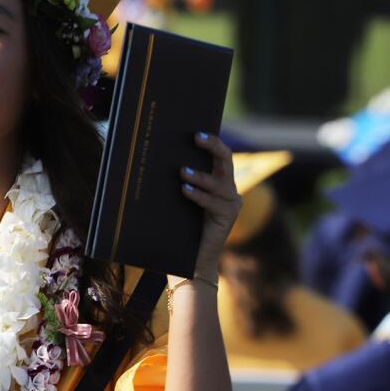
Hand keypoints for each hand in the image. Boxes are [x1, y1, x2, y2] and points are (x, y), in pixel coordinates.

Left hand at [179, 132, 240, 279]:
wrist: (190, 260)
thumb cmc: (179, 227)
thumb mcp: (177, 199)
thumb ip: (177, 181)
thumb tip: (158, 156)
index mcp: (216, 181)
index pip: (218, 154)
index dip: (211, 141)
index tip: (195, 130)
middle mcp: (228, 189)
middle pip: (226, 160)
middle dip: (213, 146)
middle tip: (196, 137)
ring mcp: (231, 203)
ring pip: (219, 183)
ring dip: (200, 176)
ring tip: (182, 171)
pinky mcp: (229, 217)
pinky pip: (215, 202)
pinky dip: (199, 195)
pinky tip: (184, 190)